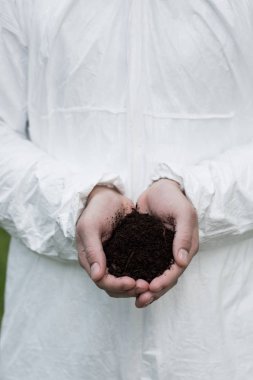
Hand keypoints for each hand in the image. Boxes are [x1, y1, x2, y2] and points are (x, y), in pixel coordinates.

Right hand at [76, 185, 148, 297]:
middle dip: (129, 289)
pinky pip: (134, 269)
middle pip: (114, 286)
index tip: (133, 282)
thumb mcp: (90, 227)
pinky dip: (142, 274)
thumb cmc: (96, 209)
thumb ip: (93, 251)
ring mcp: (114, 259)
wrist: (108, 196)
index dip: (117, 285)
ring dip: (137, 285)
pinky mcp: (126, 253)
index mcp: (90, 260)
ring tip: (151, 284)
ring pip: (125, 281)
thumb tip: (97, 276)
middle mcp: (102, 263)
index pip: (102, 281)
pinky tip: (155, 273)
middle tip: (147, 286)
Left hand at [136, 179, 198, 307]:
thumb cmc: (174, 199)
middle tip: (140, 300)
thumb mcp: (183, 214)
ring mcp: (160, 252)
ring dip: (145, 287)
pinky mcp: (148, 248)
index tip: (152, 287)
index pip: (176, 270)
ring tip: (133, 298)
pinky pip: (143, 265)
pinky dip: (137, 275)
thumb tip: (181, 261)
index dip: (165, 281)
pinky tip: (125, 282)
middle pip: (165, 279)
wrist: (160, 188)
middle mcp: (174, 254)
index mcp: (185, 248)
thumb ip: (183, 236)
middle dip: (154, 291)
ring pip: (154, 275)